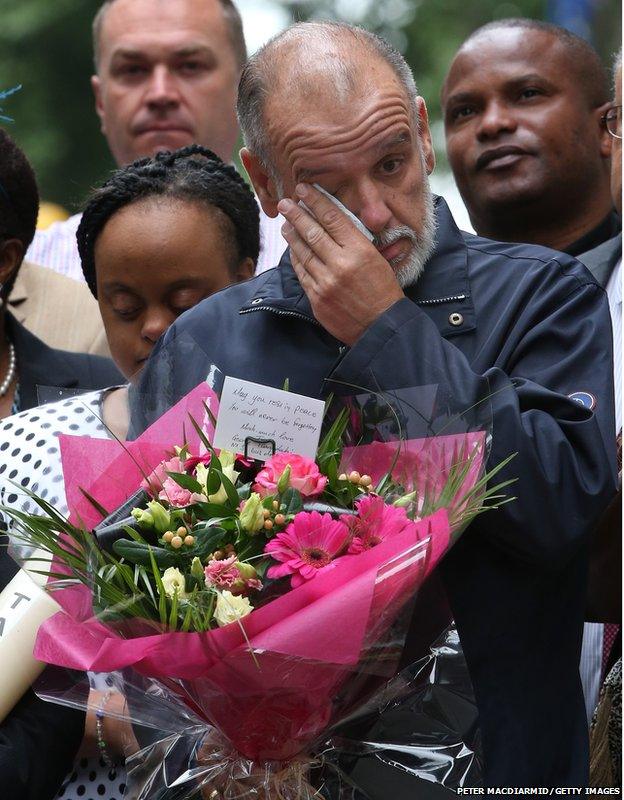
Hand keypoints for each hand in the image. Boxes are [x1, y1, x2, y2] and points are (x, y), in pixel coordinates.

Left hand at [277, 184, 403, 345]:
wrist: (381, 326)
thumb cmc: (383, 291)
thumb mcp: (377, 258)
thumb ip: (355, 241)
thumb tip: (334, 222)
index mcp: (359, 251)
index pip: (332, 218)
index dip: (316, 201)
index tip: (304, 190)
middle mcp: (340, 264)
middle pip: (313, 232)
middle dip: (297, 214)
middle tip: (285, 202)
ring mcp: (326, 282)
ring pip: (303, 252)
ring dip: (292, 235)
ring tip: (286, 223)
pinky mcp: (317, 298)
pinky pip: (302, 272)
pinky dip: (296, 258)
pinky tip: (292, 248)